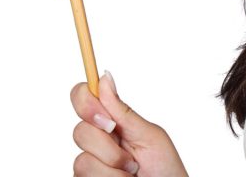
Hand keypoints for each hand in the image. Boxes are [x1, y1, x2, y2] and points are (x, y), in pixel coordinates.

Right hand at [70, 70, 188, 175]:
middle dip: (108, 147)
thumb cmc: (166, 170)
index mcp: (114, 121)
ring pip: (82, 159)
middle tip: (131, 158)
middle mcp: (98, 141)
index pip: (83, 97)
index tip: (107, 120)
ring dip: (113, 169)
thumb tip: (105, 77)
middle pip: (80, 131)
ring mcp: (91, 164)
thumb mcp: (149, 136)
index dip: (86, 102)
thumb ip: (124, 112)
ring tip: (132, 174)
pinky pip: (83, 176)